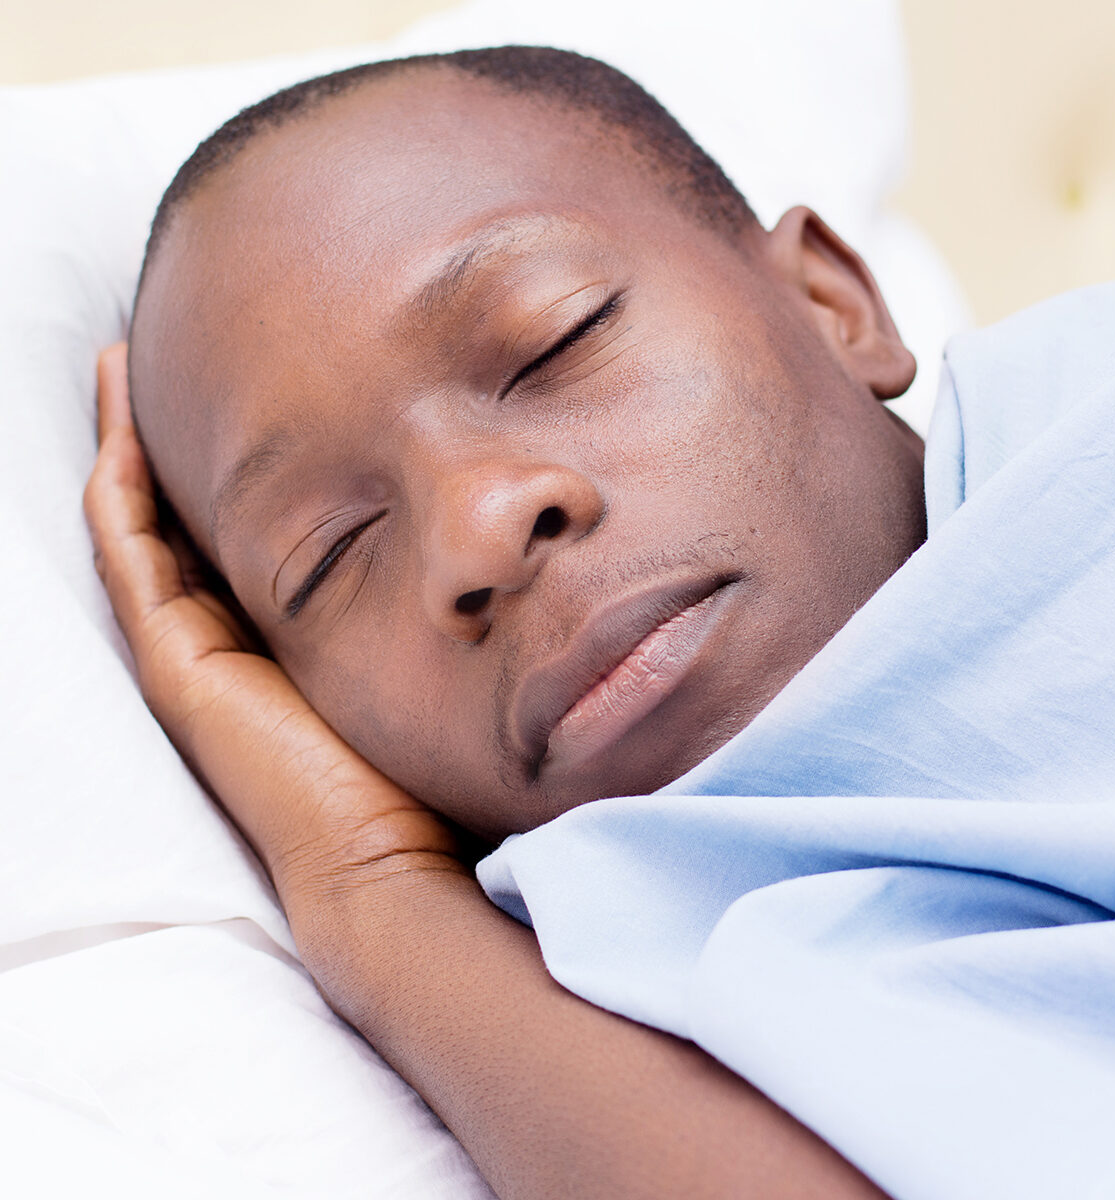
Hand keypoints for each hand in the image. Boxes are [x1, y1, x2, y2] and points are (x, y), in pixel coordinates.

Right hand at [83, 344, 465, 919]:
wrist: (389, 856)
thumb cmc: (419, 768)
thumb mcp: (422, 657)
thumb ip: (430, 602)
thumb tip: (493, 532)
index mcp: (280, 641)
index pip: (239, 536)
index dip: (227, 467)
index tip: (243, 389)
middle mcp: (227, 643)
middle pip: (182, 522)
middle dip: (169, 440)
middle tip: (158, 355)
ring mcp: (193, 653)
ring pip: (143, 527)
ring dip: (130, 443)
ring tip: (124, 363)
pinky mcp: (178, 663)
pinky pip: (131, 553)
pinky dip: (122, 485)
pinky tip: (124, 417)